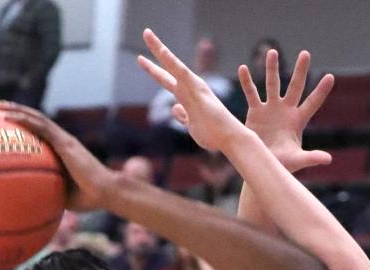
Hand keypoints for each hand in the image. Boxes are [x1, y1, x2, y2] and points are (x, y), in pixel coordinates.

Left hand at [0, 102, 113, 209]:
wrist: (106, 192)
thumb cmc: (88, 198)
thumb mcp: (62, 195)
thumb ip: (49, 192)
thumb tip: (32, 203)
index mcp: (62, 150)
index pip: (40, 133)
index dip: (23, 126)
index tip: (5, 125)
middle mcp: (62, 140)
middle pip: (35, 120)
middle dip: (15, 112)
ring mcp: (63, 139)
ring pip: (35, 118)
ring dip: (15, 110)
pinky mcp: (64, 142)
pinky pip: (40, 127)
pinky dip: (23, 120)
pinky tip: (7, 116)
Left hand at [137, 28, 241, 153]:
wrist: (228, 137)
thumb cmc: (213, 134)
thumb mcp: (192, 125)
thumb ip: (183, 115)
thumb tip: (175, 107)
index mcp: (185, 95)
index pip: (165, 79)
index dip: (152, 69)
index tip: (141, 59)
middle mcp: (188, 87)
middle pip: (166, 67)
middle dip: (155, 49)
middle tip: (146, 32)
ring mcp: (192, 87)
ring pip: (172, 65)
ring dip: (160, 49)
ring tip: (147, 34)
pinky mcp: (197, 89)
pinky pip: (182, 73)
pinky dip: (172, 61)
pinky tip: (162, 51)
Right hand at [237, 49, 334, 172]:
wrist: (261, 165)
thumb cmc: (282, 164)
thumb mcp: (297, 160)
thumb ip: (311, 158)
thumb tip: (329, 160)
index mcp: (298, 120)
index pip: (312, 103)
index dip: (321, 91)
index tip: (330, 77)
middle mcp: (285, 110)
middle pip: (295, 87)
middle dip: (300, 71)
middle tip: (305, 54)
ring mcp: (270, 109)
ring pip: (272, 85)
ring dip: (272, 69)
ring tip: (273, 52)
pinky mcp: (255, 112)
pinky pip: (251, 94)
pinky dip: (247, 82)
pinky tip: (243, 68)